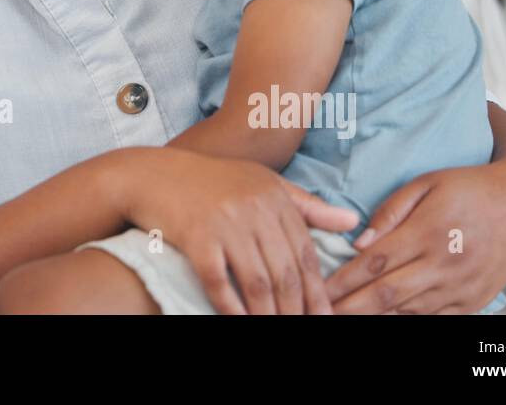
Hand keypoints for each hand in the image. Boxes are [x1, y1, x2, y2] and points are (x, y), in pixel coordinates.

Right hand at [114, 147, 359, 314]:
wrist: (153, 175)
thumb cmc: (211, 181)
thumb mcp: (263, 183)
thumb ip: (306, 205)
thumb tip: (352, 221)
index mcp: (274, 197)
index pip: (306, 254)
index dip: (318, 292)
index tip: (324, 318)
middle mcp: (253, 208)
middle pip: (286, 273)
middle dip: (297, 312)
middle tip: (301, 330)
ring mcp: (224, 222)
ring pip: (258, 283)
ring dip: (269, 316)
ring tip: (275, 331)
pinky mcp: (196, 236)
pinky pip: (219, 281)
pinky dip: (232, 308)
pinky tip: (240, 322)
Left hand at [324, 159, 505, 313]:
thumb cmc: (468, 187)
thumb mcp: (426, 183)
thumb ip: (390, 212)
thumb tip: (358, 243)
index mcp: (429, 231)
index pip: (375, 262)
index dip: (343, 279)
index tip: (319, 286)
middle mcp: (445, 264)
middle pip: (387, 293)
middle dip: (350, 306)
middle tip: (322, 308)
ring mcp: (462, 288)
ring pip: (408, 311)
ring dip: (374, 316)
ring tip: (345, 315)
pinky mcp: (474, 302)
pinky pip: (433, 318)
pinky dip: (406, 320)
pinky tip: (383, 317)